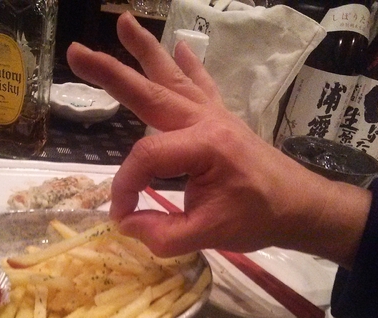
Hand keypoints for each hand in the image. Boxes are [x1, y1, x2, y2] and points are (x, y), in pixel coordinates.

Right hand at [67, 12, 369, 267]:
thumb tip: (126, 222)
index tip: (123, 214)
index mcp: (203, 146)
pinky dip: (188, 65)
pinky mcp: (220, 117)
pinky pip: (201, 84)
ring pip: (173, 77)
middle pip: (149, 93)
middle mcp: (205, 120)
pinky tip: (180, 45)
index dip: (126, 187)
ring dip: (146, 50)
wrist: (301, 206)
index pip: (146, 158)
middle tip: (76, 52)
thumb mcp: (208, 235)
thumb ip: (162, 234)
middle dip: (110, 73)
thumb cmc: (259, 218)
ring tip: (123, 21)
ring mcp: (214, 114)